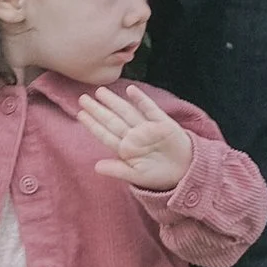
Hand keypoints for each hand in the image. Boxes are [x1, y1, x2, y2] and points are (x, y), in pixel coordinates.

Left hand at [77, 84, 191, 194]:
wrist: (185, 172)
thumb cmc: (158, 175)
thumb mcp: (137, 176)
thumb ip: (118, 170)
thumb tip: (96, 167)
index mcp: (126, 149)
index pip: (106, 134)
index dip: (93, 124)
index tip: (80, 114)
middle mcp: (134, 136)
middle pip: (113, 120)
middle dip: (98, 109)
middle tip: (82, 97)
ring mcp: (147, 128)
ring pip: (127, 112)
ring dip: (114, 102)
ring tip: (101, 92)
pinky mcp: (162, 123)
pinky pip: (150, 109)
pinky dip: (141, 100)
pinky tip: (131, 90)